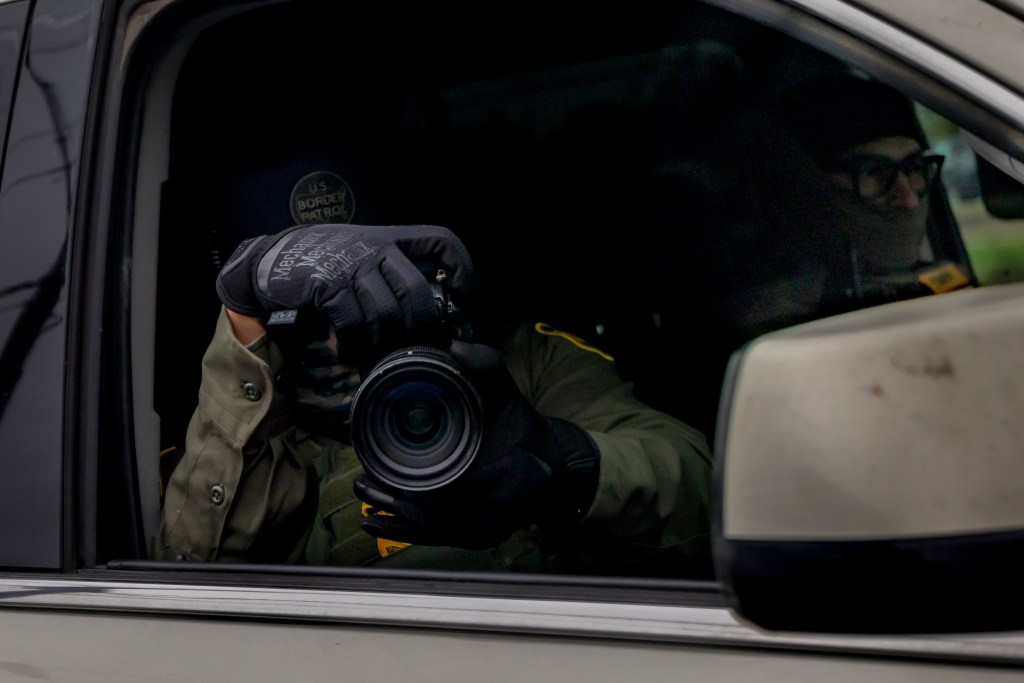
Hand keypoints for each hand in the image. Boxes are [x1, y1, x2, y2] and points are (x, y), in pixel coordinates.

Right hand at [215, 224, 471, 360]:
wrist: (268, 262)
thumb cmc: (324, 266)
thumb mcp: (362, 256)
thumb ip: (392, 273)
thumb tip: (431, 316)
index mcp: (390, 237)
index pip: (441, 242)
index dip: (462, 270)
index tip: (462, 301)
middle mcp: (374, 247)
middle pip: (416, 292)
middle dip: (421, 329)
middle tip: (417, 349)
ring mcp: (351, 265)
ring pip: (387, 313)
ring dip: (385, 344)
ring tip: (378, 358)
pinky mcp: (328, 285)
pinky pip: (354, 323)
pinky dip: (355, 345)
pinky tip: (349, 354)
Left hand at [354, 340, 599, 548]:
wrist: (551, 471)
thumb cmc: (529, 435)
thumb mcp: (512, 399)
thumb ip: (489, 370)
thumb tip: (455, 346)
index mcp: (512, 484)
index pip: (459, 491)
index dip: (422, 485)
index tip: (389, 467)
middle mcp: (497, 517)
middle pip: (437, 515)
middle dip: (396, 499)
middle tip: (364, 478)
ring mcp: (484, 533)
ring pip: (431, 530)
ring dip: (393, 515)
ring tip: (363, 492)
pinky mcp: (472, 539)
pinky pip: (433, 539)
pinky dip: (402, 531)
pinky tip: (373, 521)